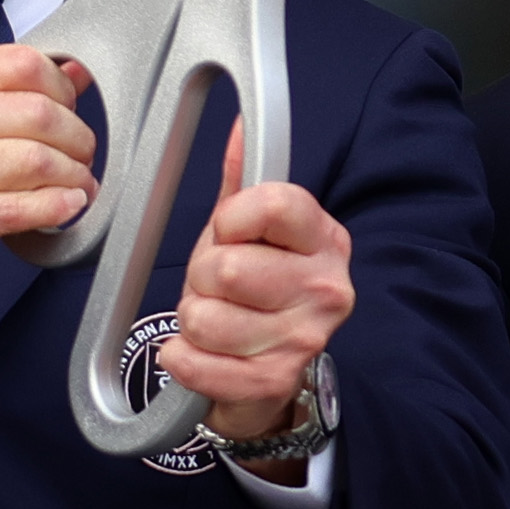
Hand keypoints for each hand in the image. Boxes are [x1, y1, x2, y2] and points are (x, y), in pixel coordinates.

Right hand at [0, 47, 94, 334]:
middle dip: (77, 138)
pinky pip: (20, 208)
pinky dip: (56, 208)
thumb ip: (11, 96)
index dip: (61, 86)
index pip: (21, 63)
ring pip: (36, 160)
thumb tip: (75, 74)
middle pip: (39, 112)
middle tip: (82, 157)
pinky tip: (67, 208)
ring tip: (80, 187)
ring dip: (73, 177)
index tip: (71, 109)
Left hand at [154, 119, 353, 459]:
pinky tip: (199, 355)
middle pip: (227, 267)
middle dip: (202, 278)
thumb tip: (240, 127)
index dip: (230, 219)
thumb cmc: (255, 294)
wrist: (266, 376)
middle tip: (218, 290)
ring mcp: (304, 339)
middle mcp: (326, 288)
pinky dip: (183, 359)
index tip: (230, 235)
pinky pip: (197, 362)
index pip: (269, 204)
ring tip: (215, 322)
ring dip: (192, 321)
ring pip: (204, 317)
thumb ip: (244, 180)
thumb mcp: (250, 233)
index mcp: (324, 239)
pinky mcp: (274, 381)